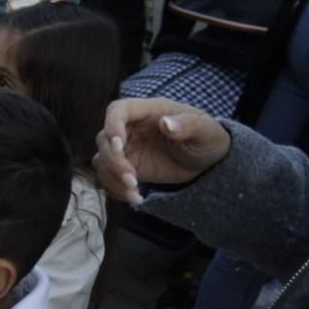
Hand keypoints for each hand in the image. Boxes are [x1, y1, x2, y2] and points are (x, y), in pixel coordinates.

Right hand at [93, 98, 230, 205]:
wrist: (206, 161)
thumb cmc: (207, 138)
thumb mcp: (205, 130)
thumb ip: (188, 125)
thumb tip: (166, 124)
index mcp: (148, 111)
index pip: (118, 110)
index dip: (112, 125)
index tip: (119, 146)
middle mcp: (132, 128)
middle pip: (104, 139)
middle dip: (114, 162)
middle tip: (133, 180)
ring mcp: (127, 149)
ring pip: (101, 160)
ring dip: (112, 179)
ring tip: (135, 194)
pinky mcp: (126, 168)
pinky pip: (107, 177)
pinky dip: (115, 189)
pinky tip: (134, 198)